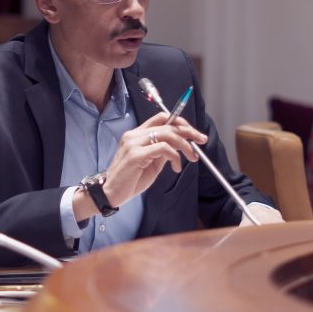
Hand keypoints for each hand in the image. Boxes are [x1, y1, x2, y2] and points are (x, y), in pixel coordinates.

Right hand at [73, 112, 206, 219]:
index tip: (194, 133)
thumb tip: (179, 146)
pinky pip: (163, 148)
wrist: (111, 193)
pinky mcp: (135, 155)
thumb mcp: (151, 163)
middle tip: (201, 141)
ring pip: (167, 134)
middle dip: (189, 132)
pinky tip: (176, 167)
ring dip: (184, 145)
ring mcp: (134, 144)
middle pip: (168, 124)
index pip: (162, 118)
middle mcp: (134, 135)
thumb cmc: (130, 180)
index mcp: (137, 134)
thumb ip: (162, 152)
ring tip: (191, 157)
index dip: (181, 122)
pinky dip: (175, 157)